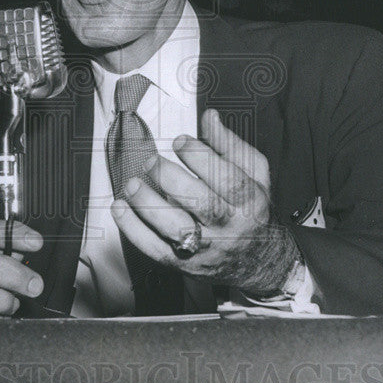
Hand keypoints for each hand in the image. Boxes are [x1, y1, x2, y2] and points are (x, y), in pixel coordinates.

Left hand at [111, 108, 299, 295]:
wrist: (261, 262)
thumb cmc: (253, 210)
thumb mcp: (254, 174)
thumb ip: (230, 145)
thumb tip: (209, 117)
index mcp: (251, 202)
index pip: (227, 178)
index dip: (201, 157)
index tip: (180, 141)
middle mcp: (231, 227)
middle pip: (202, 204)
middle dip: (171, 179)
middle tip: (151, 161)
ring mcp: (208, 249)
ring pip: (176, 229)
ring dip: (148, 205)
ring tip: (131, 185)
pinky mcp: (187, 265)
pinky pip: (157, 250)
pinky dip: (134, 231)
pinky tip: (120, 209)